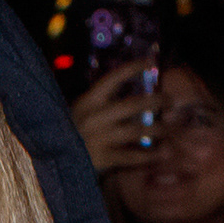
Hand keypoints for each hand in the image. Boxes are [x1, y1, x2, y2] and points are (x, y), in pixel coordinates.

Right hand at [71, 58, 161, 179]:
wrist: (53, 161)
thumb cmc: (68, 134)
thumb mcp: (79, 112)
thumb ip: (100, 104)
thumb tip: (130, 96)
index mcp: (88, 101)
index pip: (114, 78)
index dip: (133, 67)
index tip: (150, 61)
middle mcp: (96, 116)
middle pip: (133, 105)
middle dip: (156, 101)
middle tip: (171, 101)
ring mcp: (100, 138)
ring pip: (137, 130)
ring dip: (158, 129)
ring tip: (171, 128)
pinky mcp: (103, 159)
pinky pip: (132, 156)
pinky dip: (150, 155)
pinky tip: (162, 152)